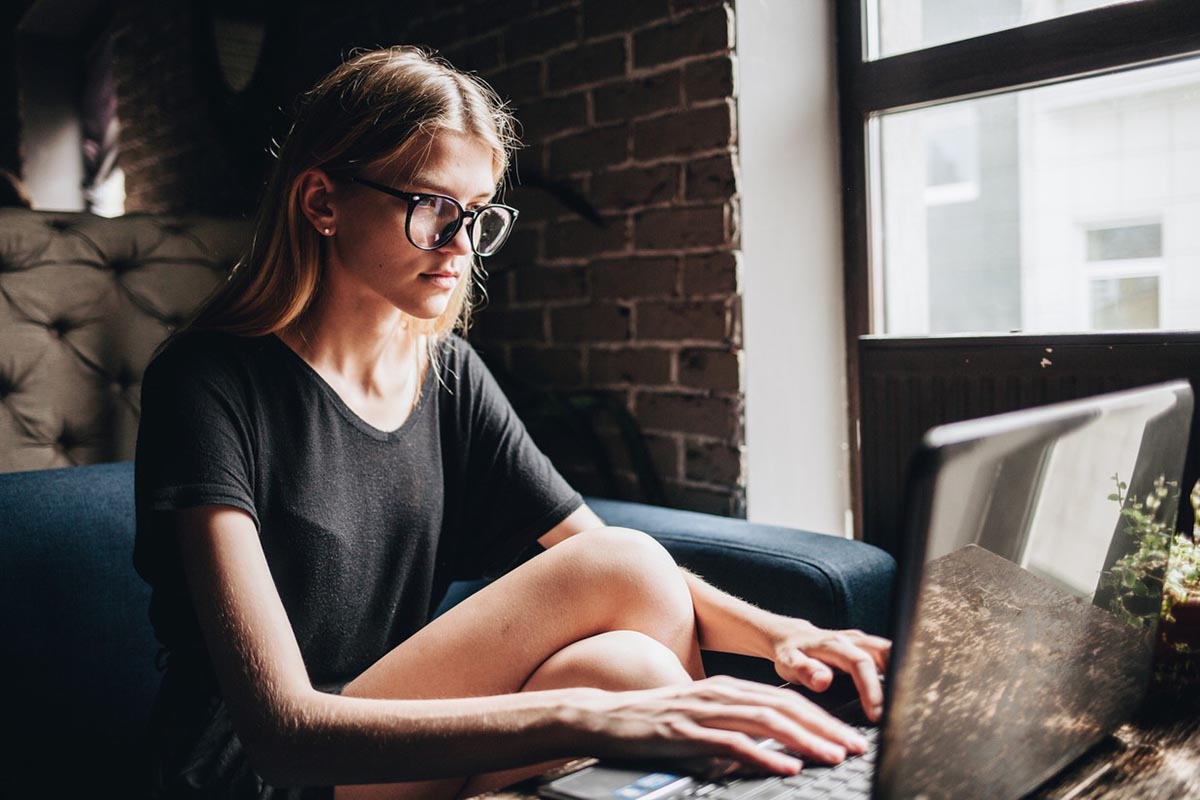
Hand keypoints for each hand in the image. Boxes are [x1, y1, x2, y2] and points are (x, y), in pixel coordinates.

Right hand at [573, 675, 870, 775]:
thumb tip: (768, 748)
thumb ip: (733, 728)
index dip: (821, 717)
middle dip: (825, 727)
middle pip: (784, 707)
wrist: (603, 716)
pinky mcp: (687, 732)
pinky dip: (764, 754)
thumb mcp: (700, 720)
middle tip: (856, 746)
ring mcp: (704, 710)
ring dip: (804, 739)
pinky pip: (733, 742)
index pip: (785, 701)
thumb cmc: (653, 722)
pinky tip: (786, 765)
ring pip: (766, 721)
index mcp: (727, 689)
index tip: (849, 736)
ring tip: (832, 755)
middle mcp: (721, 693)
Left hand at [769, 621, 890, 721]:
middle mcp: (851, 639)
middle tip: (902, 709)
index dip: (871, 688)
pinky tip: (901, 691)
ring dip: (901, 673)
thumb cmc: (789, 653)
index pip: (860, 663)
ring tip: (906, 702)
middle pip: (884, 653)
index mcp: (833, 645)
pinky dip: (897, 671)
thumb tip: (823, 680)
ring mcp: (861, 641)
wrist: (790, 636)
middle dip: (897, 679)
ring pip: (890, 651)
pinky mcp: (866, 646)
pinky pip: (888, 655)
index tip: (876, 713)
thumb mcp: (788, 663)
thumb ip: (804, 670)